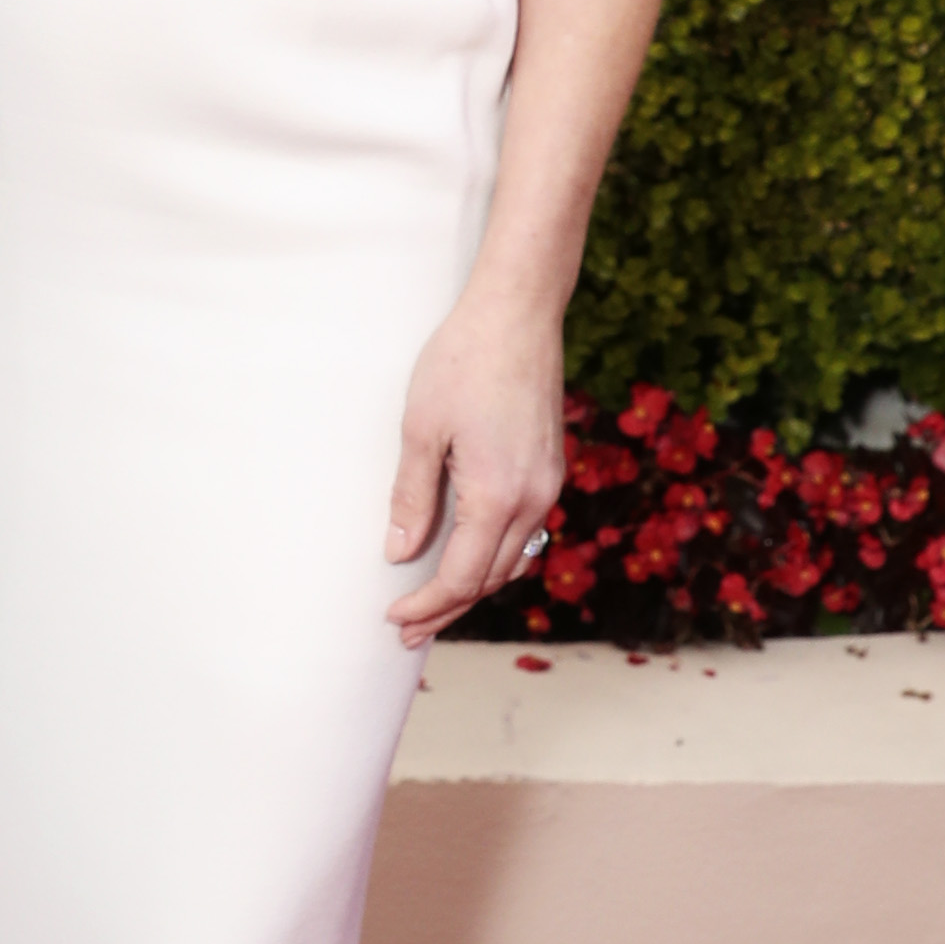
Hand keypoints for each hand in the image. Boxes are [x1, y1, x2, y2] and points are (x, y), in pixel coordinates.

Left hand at [384, 275, 564, 639]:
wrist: (517, 313)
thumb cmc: (462, 362)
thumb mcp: (420, 431)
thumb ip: (412, 498)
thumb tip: (399, 554)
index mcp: (499, 497)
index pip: (461, 577)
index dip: (426, 605)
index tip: (393, 617)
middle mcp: (534, 500)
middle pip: (489, 579)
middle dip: (447, 608)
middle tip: (406, 630)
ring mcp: (549, 486)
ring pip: (512, 561)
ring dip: (473, 588)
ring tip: (435, 605)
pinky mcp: (551, 469)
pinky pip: (527, 534)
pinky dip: (496, 558)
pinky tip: (472, 560)